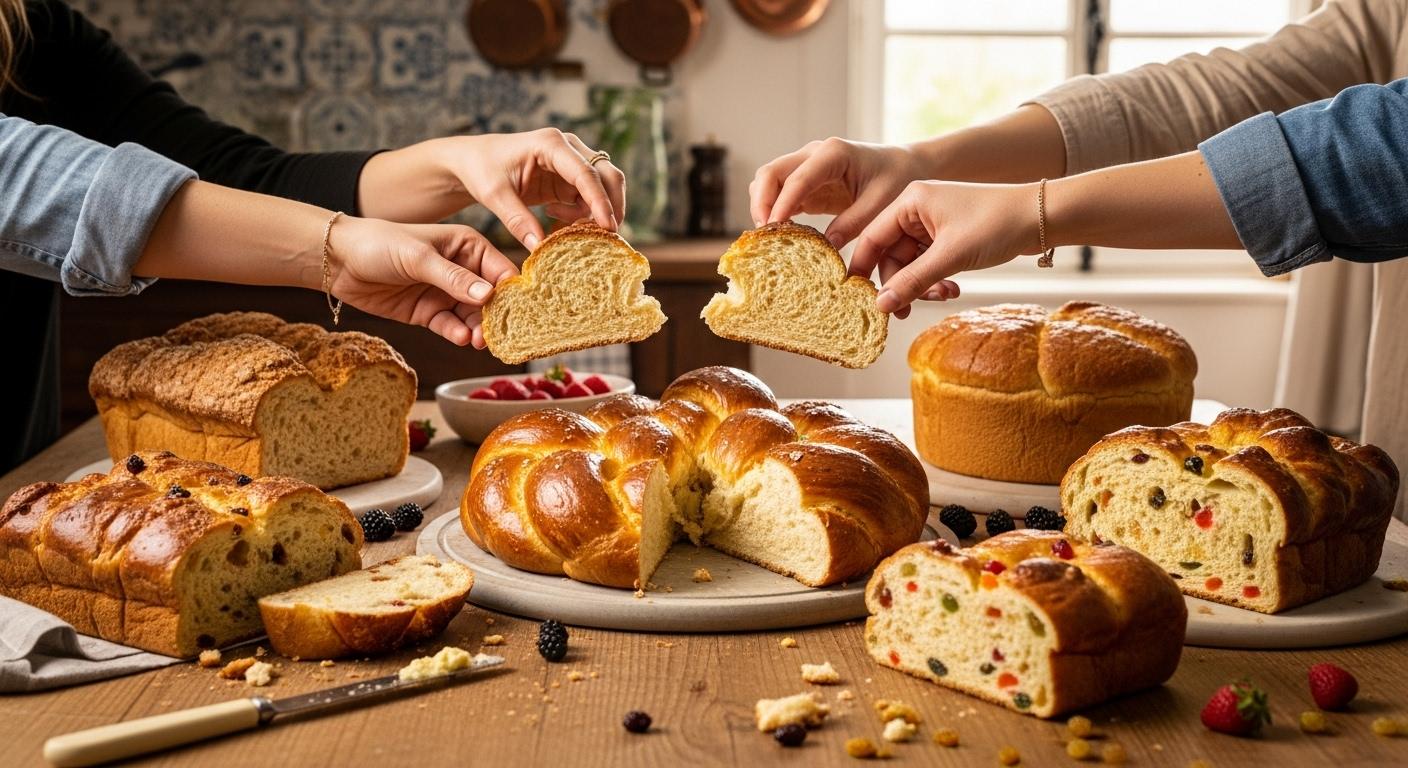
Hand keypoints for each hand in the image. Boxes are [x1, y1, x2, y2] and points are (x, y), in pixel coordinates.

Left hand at [326, 216, 517, 347]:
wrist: (338, 261)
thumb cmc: (379, 244)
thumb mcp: (419, 257)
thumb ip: (453, 278)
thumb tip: (488, 295)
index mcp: (467, 246)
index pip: (500, 270)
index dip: (513, 291)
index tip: (522, 312)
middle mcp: (462, 270)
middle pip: (491, 299)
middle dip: (496, 317)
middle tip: (498, 335)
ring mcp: (445, 293)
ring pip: (472, 317)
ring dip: (477, 330)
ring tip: (477, 341)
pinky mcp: (429, 313)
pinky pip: (450, 326)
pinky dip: (456, 333)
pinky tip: (459, 338)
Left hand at [438, 128, 625, 247]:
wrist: (473, 162)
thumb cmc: (481, 170)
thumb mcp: (494, 195)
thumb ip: (517, 220)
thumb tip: (539, 247)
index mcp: (551, 144)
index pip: (585, 173)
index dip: (600, 201)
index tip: (607, 228)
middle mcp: (569, 148)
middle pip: (607, 176)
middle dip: (611, 207)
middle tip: (605, 237)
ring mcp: (572, 162)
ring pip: (603, 189)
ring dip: (593, 214)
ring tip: (564, 227)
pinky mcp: (570, 178)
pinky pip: (589, 199)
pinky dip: (581, 215)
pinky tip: (555, 218)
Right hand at [749, 138, 933, 247]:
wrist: (903, 167)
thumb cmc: (896, 179)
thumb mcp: (882, 202)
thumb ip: (854, 222)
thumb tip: (827, 244)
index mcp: (833, 153)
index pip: (797, 178)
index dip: (782, 203)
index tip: (774, 228)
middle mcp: (813, 155)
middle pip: (770, 173)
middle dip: (762, 203)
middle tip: (766, 235)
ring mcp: (806, 167)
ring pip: (767, 182)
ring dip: (762, 207)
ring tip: (769, 237)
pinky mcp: (805, 184)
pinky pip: (778, 195)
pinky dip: (773, 212)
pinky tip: (779, 235)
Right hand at [852, 180, 1039, 316]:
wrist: (1040, 217)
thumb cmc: (996, 224)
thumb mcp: (949, 257)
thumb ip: (911, 281)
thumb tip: (880, 305)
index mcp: (910, 201)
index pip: (872, 237)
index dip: (864, 269)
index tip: (858, 298)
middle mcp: (917, 209)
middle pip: (891, 255)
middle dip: (901, 284)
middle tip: (906, 310)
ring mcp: (932, 223)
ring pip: (910, 263)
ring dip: (922, 284)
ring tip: (942, 295)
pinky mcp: (947, 236)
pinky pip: (928, 263)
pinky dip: (936, 279)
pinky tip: (952, 289)